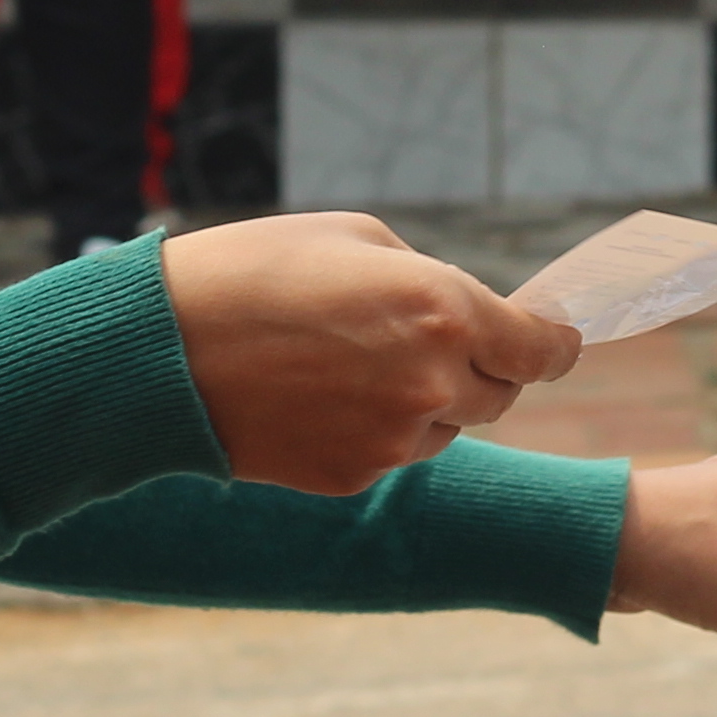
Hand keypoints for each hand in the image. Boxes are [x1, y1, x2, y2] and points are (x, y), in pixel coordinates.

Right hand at [160, 212, 582, 493]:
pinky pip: (395, 456)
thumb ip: (431, 279)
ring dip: (427, 401)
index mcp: (445, 311)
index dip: (555, 345)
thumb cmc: (255, 271)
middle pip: (501, 394)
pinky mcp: (354, 477)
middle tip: (428, 341)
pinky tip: (320, 398)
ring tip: (352, 364)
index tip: (556, 341)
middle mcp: (433, 382)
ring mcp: (394, 439)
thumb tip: (469, 315)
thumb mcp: (356, 239)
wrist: (161, 350)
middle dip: (480, 368)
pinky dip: (378, 431)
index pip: (543, 350)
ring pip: (447, 428)